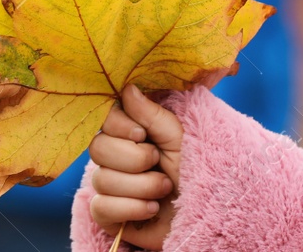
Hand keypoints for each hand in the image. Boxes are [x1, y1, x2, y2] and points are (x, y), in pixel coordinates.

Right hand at [88, 85, 184, 249]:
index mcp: (130, 133)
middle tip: (158, 162)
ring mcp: (109, 186)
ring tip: (164, 189)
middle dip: (135, 160)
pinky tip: (151, 209)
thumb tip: (127, 88)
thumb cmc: (195, 169)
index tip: (142, 135)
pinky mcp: (107, 214)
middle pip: (97, 149)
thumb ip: (152, 115)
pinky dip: (132, 209)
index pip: (104, 120)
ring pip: (102, 180)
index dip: (119, 127)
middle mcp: (114, 156)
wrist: (206, 209)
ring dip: (142, 187)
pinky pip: (101, 208)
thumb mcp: (178, 138)